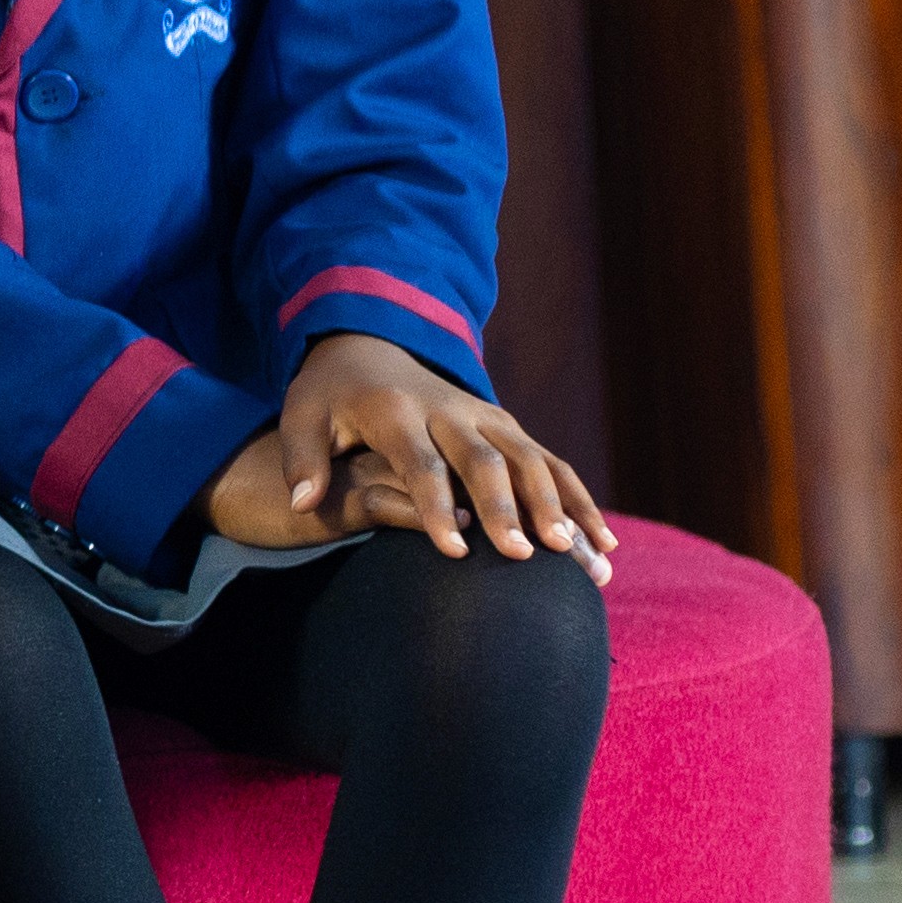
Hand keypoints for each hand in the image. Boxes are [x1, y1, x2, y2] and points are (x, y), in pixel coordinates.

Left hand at [213, 335, 614, 578]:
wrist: (368, 346)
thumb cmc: (328, 395)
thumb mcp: (300, 415)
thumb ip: (301, 459)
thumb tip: (303, 504)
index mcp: (396, 410)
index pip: (421, 463)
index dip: (438, 506)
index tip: (456, 551)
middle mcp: (449, 409)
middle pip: (484, 461)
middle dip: (507, 508)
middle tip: (525, 555)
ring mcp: (485, 416)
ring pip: (530, 460)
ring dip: (557, 505)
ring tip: (580, 554)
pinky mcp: (506, 426)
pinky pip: (550, 462)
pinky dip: (579, 499)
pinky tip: (601, 542)